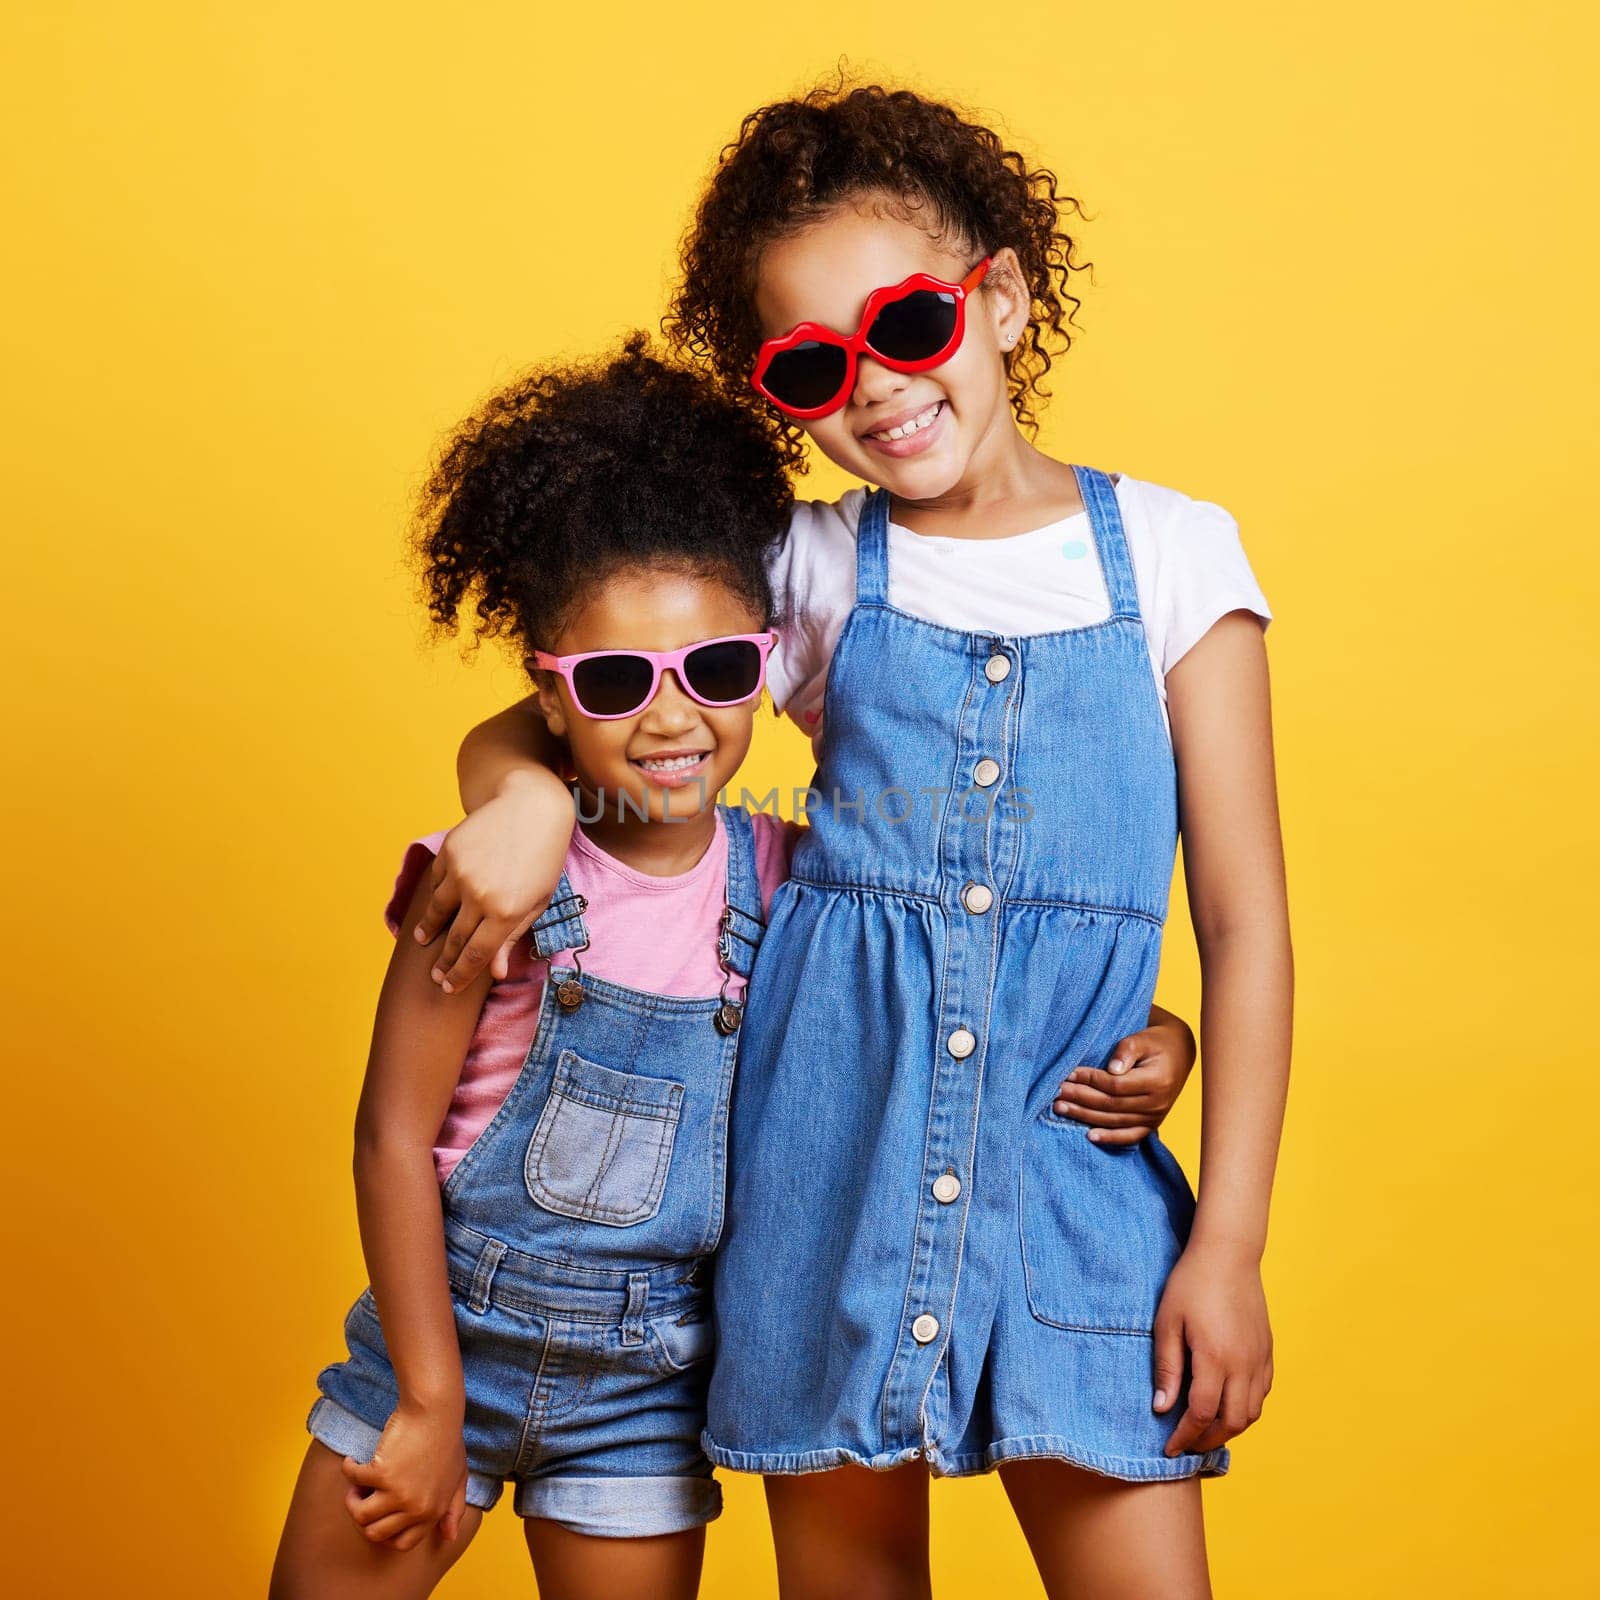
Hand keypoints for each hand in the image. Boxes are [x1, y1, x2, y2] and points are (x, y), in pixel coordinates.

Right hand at [341, 1401, 469, 1550]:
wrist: (436, 1410)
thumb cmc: (447, 1440)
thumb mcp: (458, 1478)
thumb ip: (454, 1509)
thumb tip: (449, 1538)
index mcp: (432, 1512)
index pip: (402, 1543)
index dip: (386, 1533)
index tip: (380, 1514)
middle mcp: (415, 1508)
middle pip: (374, 1533)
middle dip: (364, 1517)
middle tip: (364, 1495)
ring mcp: (397, 1493)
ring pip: (359, 1515)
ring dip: (352, 1499)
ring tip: (358, 1481)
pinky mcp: (381, 1473)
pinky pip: (352, 1480)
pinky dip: (349, 1469)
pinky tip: (353, 1460)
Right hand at [412, 775, 574, 990]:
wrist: (532, 807)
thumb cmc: (543, 858)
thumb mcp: (537, 901)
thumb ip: (512, 937)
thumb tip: (494, 973)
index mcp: (507, 913)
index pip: (475, 955)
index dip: (460, 975)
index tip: (448, 987)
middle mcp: (480, 895)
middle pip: (454, 939)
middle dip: (443, 961)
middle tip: (435, 975)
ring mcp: (461, 872)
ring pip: (437, 911)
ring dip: (428, 930)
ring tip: (422, 940)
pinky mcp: (449, 852)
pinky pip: (436, 882)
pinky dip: (434, 894)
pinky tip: (434, 903)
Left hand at [1052, 1007, 1196, 1145]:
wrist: (1178, 1054)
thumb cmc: (1156, 1043)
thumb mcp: (1143, 1038)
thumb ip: (1127, 1050)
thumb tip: (1112, 1068)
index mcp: (1157, 1080)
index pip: (1116, 1085)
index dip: (1090, 1080)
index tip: (1069, 1073)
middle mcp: (1157, 1103)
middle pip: (1112, 1105)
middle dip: (1081, 1098)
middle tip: (1056, 1092)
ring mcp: (1155, 1116)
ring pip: (1115, 1121)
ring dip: (1085, 1116)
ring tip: (1060, 1108)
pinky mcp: (1152, 1124)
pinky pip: (1130, 1137)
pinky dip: (1109, 1138)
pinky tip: (1089, 1136)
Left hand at [1152, 1243, 1272, 1457]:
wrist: (1228, 1254)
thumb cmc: (1191, 1283)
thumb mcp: (1168, 1322)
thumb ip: (1167, 1368)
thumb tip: (1162, 1408)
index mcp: (1215, 1359)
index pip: (1201, 1415)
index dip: (1184, 1436)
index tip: (1169, 1448)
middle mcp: (1243, 1365)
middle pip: (1231, 1423)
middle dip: (1207, 1440)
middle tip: (1186, 1444)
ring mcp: (1259, 1359)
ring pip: (1251, 1413)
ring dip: (1229, 1429)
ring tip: (1205, 1430)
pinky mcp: (1268, 1351)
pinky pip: (1262, 1394)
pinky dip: (1246, 1409)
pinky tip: (1227, 1405)